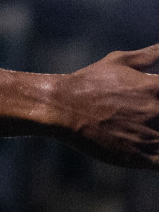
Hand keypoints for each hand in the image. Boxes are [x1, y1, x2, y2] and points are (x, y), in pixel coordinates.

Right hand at [57, 45, 158, 167]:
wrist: (61, 108)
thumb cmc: (90, 82)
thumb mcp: (121, 61)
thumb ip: (151, 54)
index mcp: (156, 88)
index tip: (157, 102)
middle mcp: (157, 111)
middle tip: (153, 114)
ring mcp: (150, 136)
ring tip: (150, 128)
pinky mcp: (140, 157)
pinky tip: (153, 146)